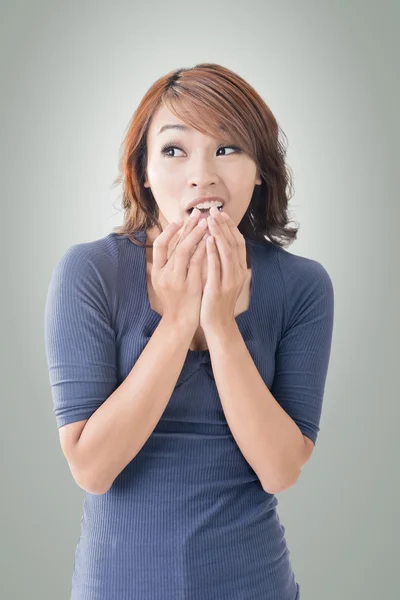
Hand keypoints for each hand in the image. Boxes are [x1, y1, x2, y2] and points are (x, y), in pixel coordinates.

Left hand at [200, 206, 247, 331]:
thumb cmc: (217, 302)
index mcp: (239, 269)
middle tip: (214, 210)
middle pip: (234, 243)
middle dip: (224, 225)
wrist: (219, 325)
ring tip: (210, 220)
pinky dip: (212, 253)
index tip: (221, 213)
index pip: (237, 242)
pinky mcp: (218, 289)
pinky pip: (216, 267)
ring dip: (219, 234)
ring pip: (226, 252)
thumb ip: (224, 263)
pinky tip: (206, 241)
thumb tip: (218, 244)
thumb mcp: (224, 279)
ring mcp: (229, 281)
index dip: (230, 226)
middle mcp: (237, 273)